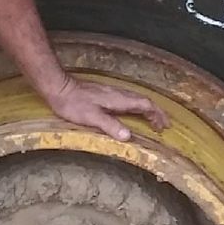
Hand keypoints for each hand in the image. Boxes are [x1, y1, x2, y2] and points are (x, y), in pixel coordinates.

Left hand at [42, 76, 163, 143]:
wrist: (59, 88)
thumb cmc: (73, 103)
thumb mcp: (92, 117)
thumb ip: (110, 125)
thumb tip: (128, 136)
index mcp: (118, 100)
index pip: (145, 105)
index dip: (157, 114)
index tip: (164, 125)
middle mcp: (118, 94)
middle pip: (143, 101)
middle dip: (156, 113)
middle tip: (163, 125)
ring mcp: (111, 92)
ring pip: (136, 100)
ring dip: (147, 110)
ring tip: (152, 120)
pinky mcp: (104, 93)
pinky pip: (127, 100)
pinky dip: (136, 107)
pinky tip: (131, 113)